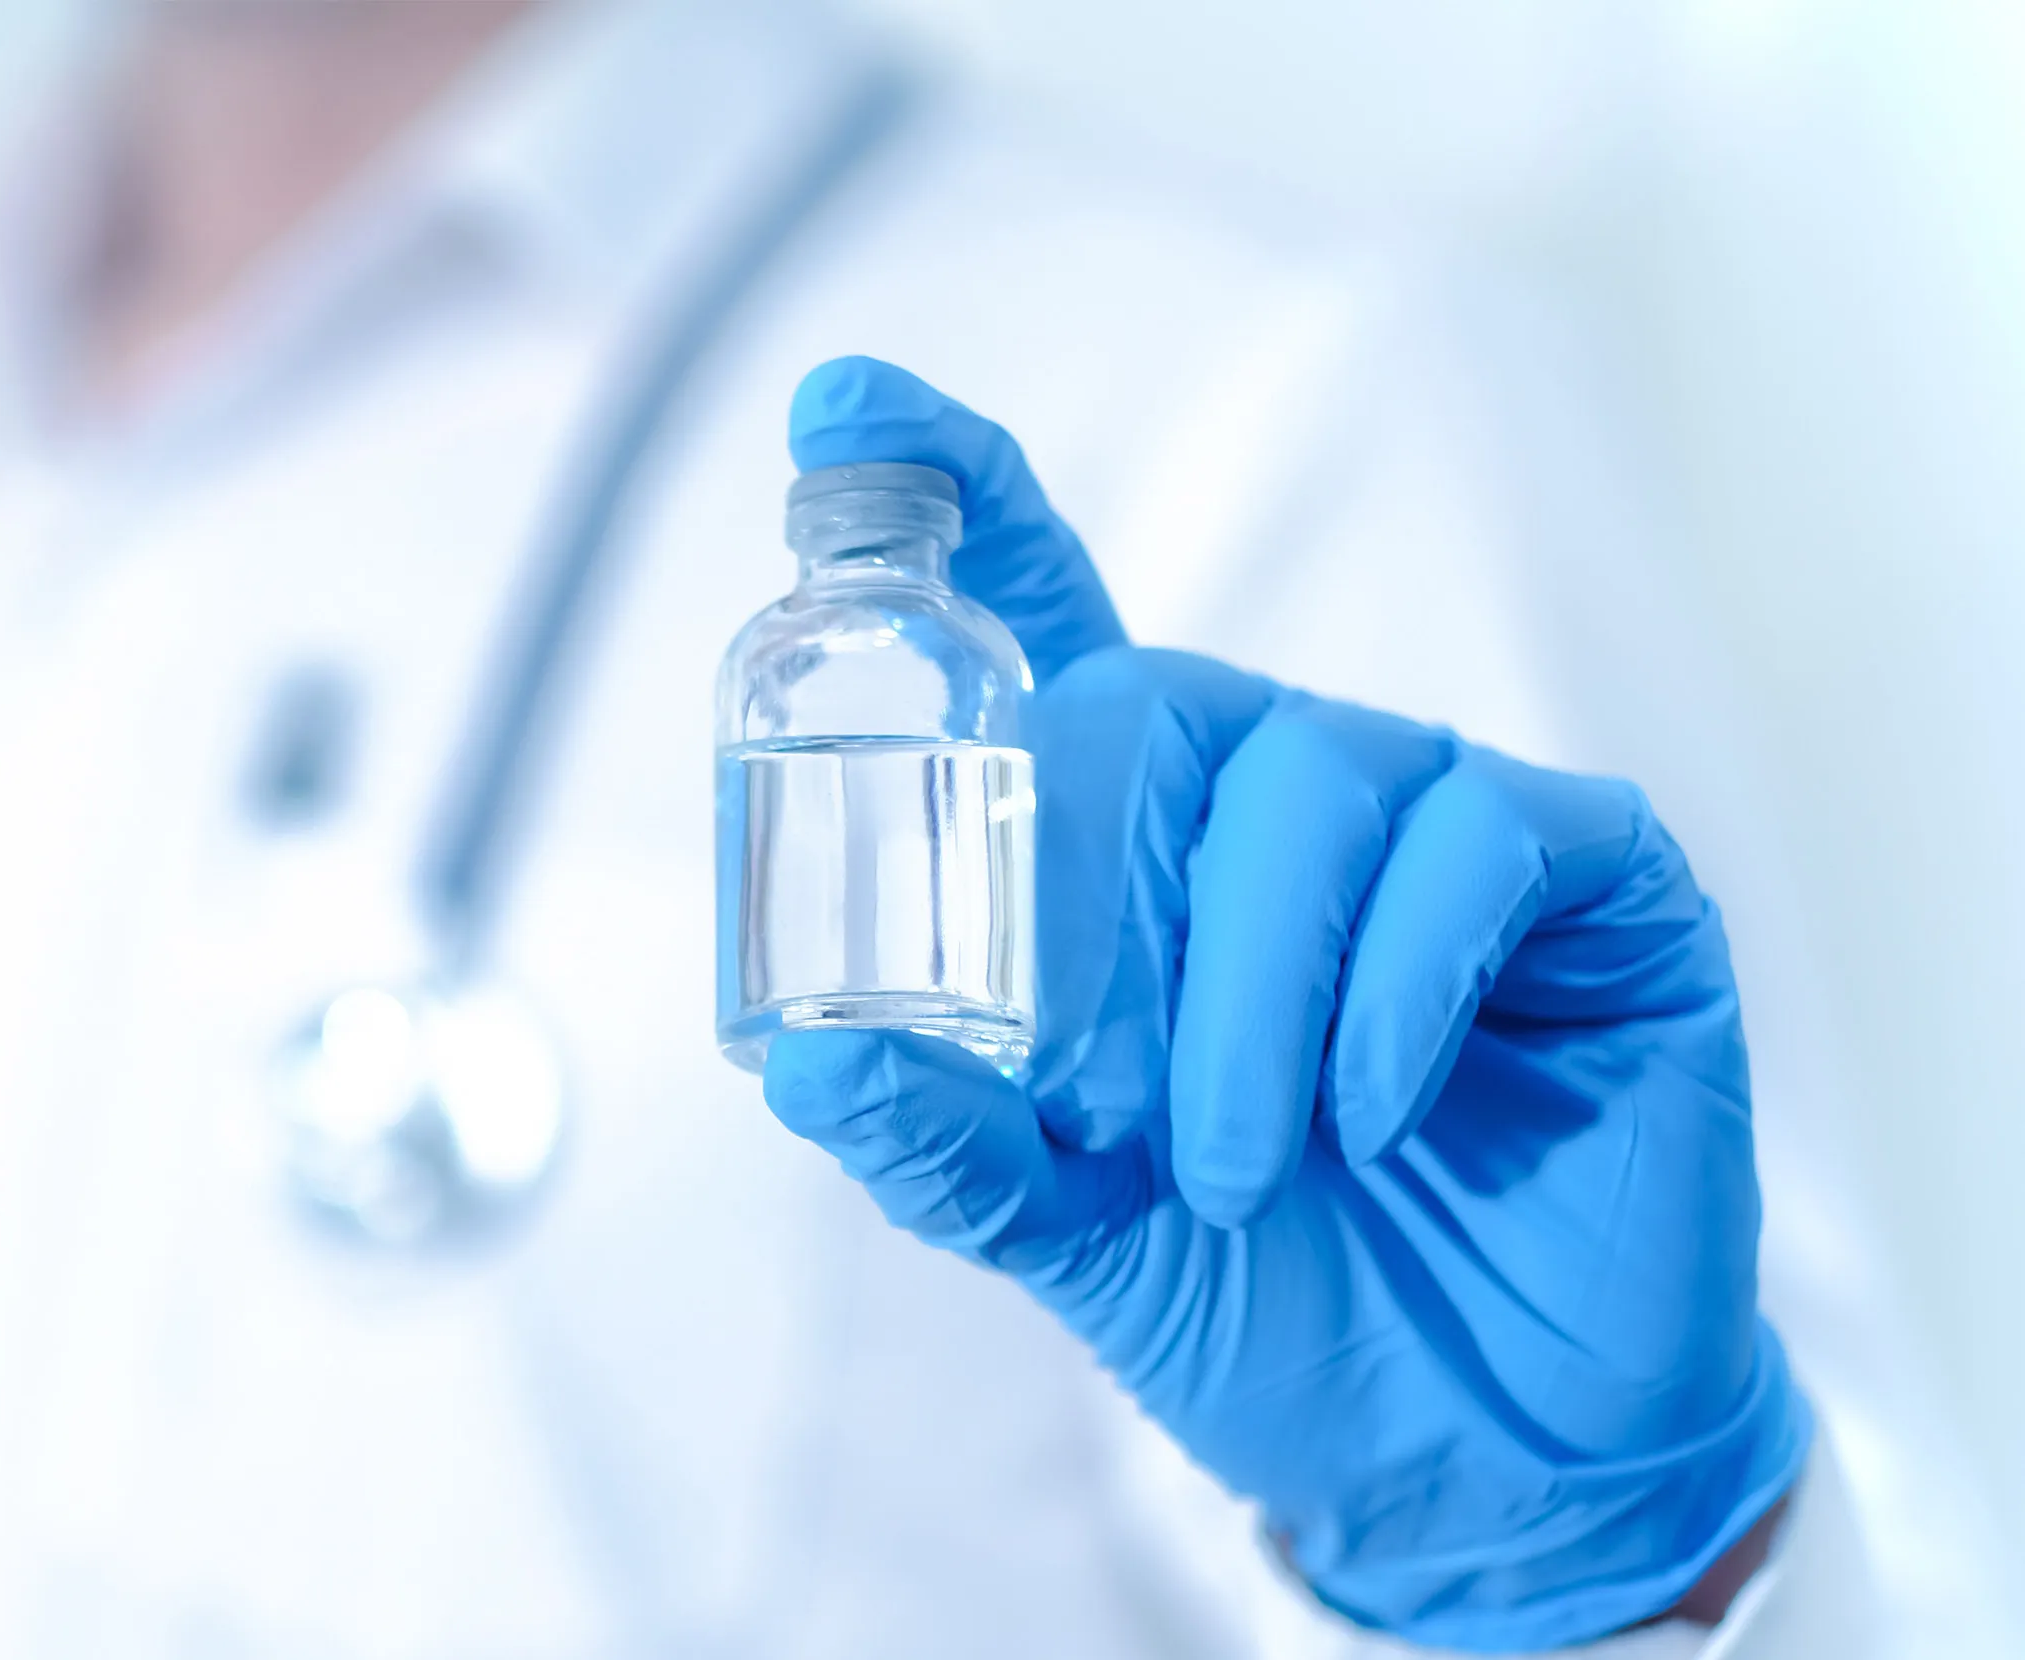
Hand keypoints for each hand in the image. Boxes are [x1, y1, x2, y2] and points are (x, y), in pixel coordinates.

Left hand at [767, 358, 1808, 1650]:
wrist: (1476, 1450)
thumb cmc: (1268, 1300)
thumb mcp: (1065, 1227)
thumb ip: (943, 1143)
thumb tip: (804, 1066)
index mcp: (1144, 852)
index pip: (1050, 620)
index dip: (956, 494)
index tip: (838, 409)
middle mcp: (1283, 796)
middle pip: (1157, 696)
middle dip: (1098, 900)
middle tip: (1101, 1103)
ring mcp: (1440, 820)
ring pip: (1312, 775)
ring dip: (1243, 988)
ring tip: (1231, 1164)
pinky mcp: (1591, 875)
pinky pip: (1474, 843)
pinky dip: (1392, 987)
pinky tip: (1366, 1115)